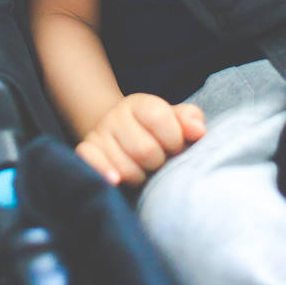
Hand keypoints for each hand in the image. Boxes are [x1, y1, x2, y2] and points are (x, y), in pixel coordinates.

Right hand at [76, 93, 205, 187]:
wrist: (116, 137)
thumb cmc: (153, 133)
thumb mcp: (173, 120)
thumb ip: (189, 120)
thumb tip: (199, 131)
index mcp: (139, 104)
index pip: (160, 118)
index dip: (174, 139)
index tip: (176, 148)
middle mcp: (116, 115)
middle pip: (145, 150)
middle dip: (158, 163)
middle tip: (158, 163)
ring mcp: (99, 134)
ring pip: (125, 167)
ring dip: (140, 177)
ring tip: (142, 171)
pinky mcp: (86, 151)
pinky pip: (92, 164)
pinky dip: (106, 174)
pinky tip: (116, 180)